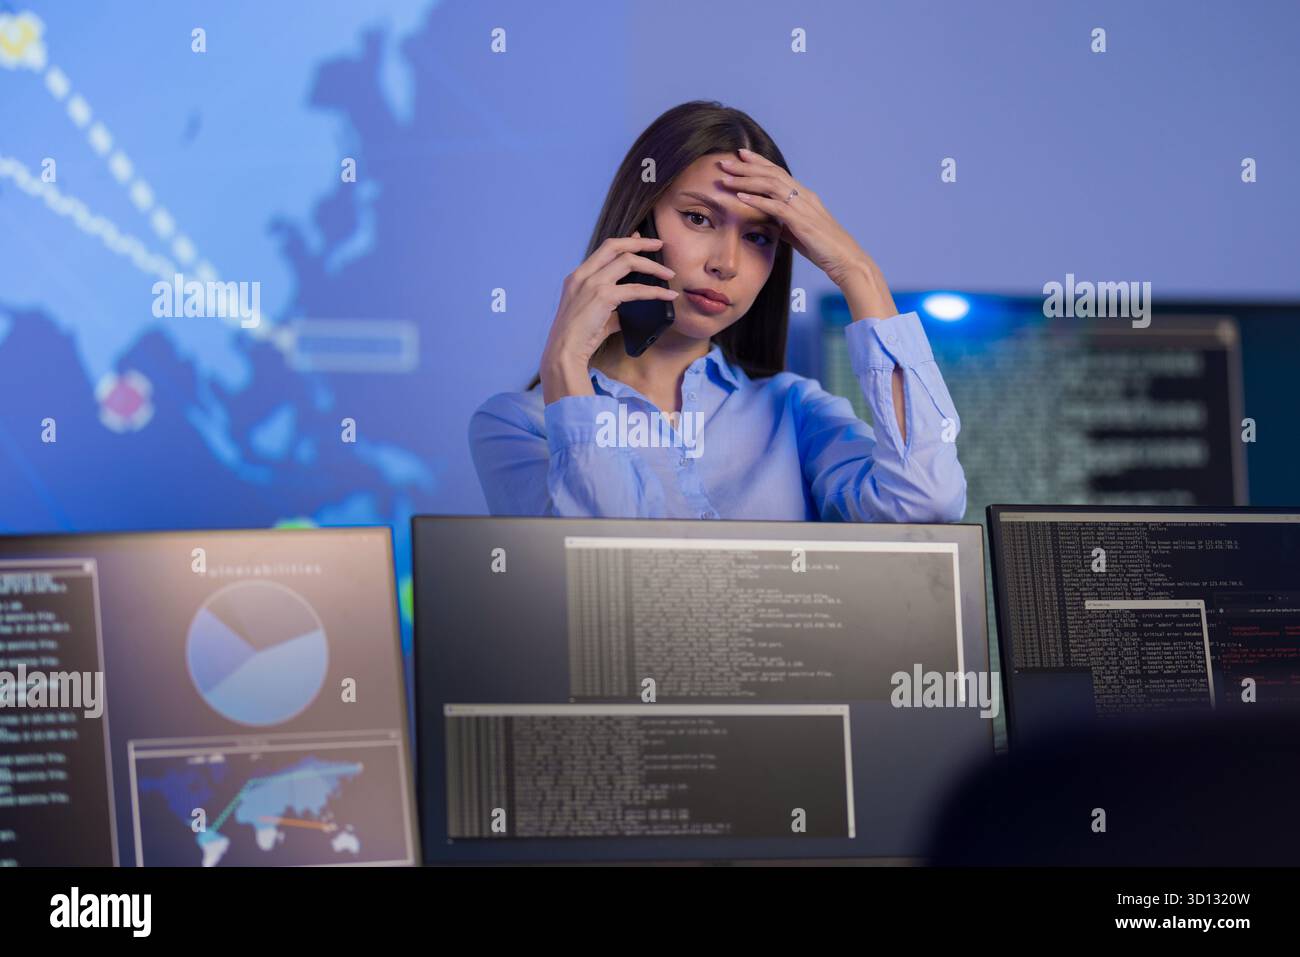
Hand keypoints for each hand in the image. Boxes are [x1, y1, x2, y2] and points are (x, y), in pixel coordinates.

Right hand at [540, 232, 678, 401]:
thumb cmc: (578, 337)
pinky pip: (636, 289)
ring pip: (628, 262)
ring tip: (669, 273)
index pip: (604, 249)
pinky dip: (655, 291)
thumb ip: (612, 308)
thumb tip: (632, 309)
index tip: (641, 239)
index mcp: (578, 276)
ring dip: (653, 266)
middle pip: (615, 246)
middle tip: (659, 245)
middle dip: (640, 243)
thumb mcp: (595, 316)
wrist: (564, 352)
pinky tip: (667, 295)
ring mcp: (592, 284)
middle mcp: (583, 275)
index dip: (625, 242)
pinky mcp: (603, 297)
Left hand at [719, 148, 896, 317]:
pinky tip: (741, 198)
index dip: (759, 162)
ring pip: (771, 185)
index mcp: (804, 196)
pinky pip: (776, 207)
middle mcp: (804, 196)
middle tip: (725, 162)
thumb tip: (772, 223)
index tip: (741, 155)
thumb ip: (786, 224)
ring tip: (726, 178)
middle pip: (771, 173)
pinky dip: (757, 200)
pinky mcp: (802, 222)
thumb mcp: (800, 233)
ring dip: (746, 180)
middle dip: (746, 167)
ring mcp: (803, 207)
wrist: (846, 260)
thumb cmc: (825, 249)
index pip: (778, 173)